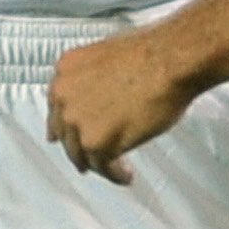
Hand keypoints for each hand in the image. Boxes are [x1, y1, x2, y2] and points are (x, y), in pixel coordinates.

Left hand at [46, 30, 197, 182]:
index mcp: (67, 70)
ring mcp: (78, 121)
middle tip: (91, 158)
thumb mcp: (109, 55)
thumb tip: (100, 97)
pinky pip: (103, 167)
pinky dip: (115, 174)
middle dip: (79, 147)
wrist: (171, 61)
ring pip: (81, 155)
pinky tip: (125, 174)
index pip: (56, 107)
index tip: (67, 137)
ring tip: (114, 168)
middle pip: (66, 134)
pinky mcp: (98, 142)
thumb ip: (94, 79)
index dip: (65, 125)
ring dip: (98, 164)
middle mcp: (65, 96)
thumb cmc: (153, 53)